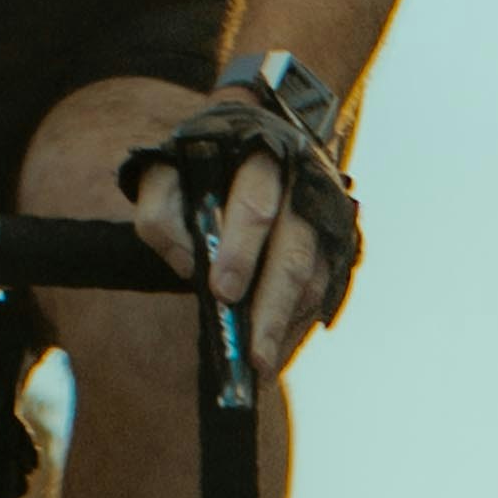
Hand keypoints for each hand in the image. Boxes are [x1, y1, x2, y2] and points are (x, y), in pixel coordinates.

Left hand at [119, 78, 360, 374]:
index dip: (240, 250)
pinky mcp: (336, 243)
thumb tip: (186, 263)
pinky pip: (324, 290)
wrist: (263, 131)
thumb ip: (160, 211)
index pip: (255, 207)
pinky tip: (277, 350)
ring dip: (289, 325)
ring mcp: (326, 217)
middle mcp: (305, 186)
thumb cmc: (205, 160)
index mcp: (263, 157)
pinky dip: (301, 323)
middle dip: (272, 308)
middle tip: (252, 355)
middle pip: (294, 253)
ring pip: (314, 277)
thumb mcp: (168, 167)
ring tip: (262, 367)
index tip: (222, 293)